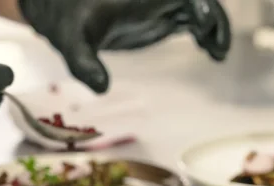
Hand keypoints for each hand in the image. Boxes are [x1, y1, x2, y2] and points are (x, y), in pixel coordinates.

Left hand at [17, 0, 230, 92]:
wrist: (56, 8)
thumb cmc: (64, 18)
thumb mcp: (70, 40)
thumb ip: (83, 62)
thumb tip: (99, 88)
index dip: (198, 3)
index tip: (202, 24)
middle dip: (213, 17)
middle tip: (217, 50)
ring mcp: (160, 3)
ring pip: (199, 7)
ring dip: (213, 26)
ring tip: (216, 54)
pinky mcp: (161, 15)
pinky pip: (192, 17)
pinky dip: (204, 30)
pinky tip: (209, 51)